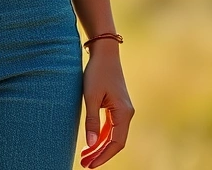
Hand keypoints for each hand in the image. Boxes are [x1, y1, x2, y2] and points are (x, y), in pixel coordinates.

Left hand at [79, 41, 134, 167]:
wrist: (104, 53)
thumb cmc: (97, 72)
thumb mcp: (91, 96)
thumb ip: (91, 121)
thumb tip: (91, 144)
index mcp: (124, 113)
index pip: (116, 143)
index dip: (103, 156)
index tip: (90, 165)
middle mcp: (126, 114)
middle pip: (115, 141)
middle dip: (100, 154)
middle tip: (84, 165)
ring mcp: (122, 110)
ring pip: (112, 135)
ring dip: (99, 146)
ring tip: (85, 157)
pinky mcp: (116, 106)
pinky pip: (110, 127)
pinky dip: (101, 136)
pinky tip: (91, 143)